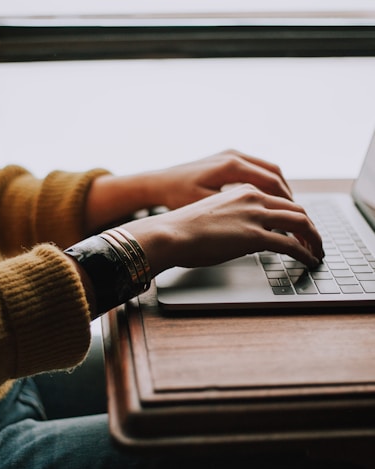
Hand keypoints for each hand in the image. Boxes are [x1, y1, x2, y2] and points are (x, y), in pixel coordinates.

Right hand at [123, 183, 323, 276]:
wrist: (169, 233)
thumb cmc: (183, 227)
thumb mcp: (213, 214)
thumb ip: (235, 219)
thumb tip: (245, 237)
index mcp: (242, 190)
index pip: (280, 200)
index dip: (294, 215)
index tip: (299, 228)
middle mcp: (253, 197)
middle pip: (296, 208)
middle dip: (310, 227)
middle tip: (315, 241)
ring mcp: (255, 215)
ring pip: (300, 222)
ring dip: (313, 239)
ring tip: (317, 252)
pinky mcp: (254, 235)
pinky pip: (291, 244)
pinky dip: (305, 253)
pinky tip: (308, 260)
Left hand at [150, 149, 292, 209]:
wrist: (158, 183)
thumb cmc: (177, 196)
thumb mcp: (206, 207)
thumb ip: (235, 212)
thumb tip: (263, 225)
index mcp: (231, 166)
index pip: (271, 182)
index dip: (287, 202)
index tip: (295, 218)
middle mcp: (234, 156)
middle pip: (274, 173)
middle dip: (287, 195)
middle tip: (296, 215)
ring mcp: (230, 155)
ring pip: (267, 169)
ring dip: (278, 188)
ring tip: (285, 209)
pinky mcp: (225, 159)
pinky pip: (255, 169)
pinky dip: (266, 183)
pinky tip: (266, 199)